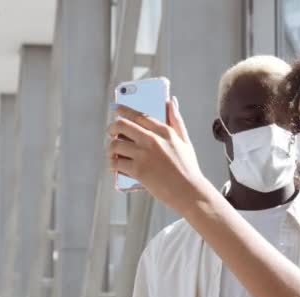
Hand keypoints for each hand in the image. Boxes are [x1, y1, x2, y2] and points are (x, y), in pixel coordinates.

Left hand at [107, 97, 204, 211]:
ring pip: (115, 145)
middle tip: (111, 133)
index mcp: (165, 131)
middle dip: (112, 128)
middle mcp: (152, 140)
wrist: (189, 192)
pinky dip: (113, 164)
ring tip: (113, 153)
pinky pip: (117, 163)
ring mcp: (144, 155)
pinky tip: (116, 166)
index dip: (124, 110)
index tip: (116, 109)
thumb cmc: (188, 168)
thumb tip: (170, 101)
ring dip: (110, 149)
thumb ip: (176, 120)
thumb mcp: (185, 141)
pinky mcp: (138, 170)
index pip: (139, 115)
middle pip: (121, 125)